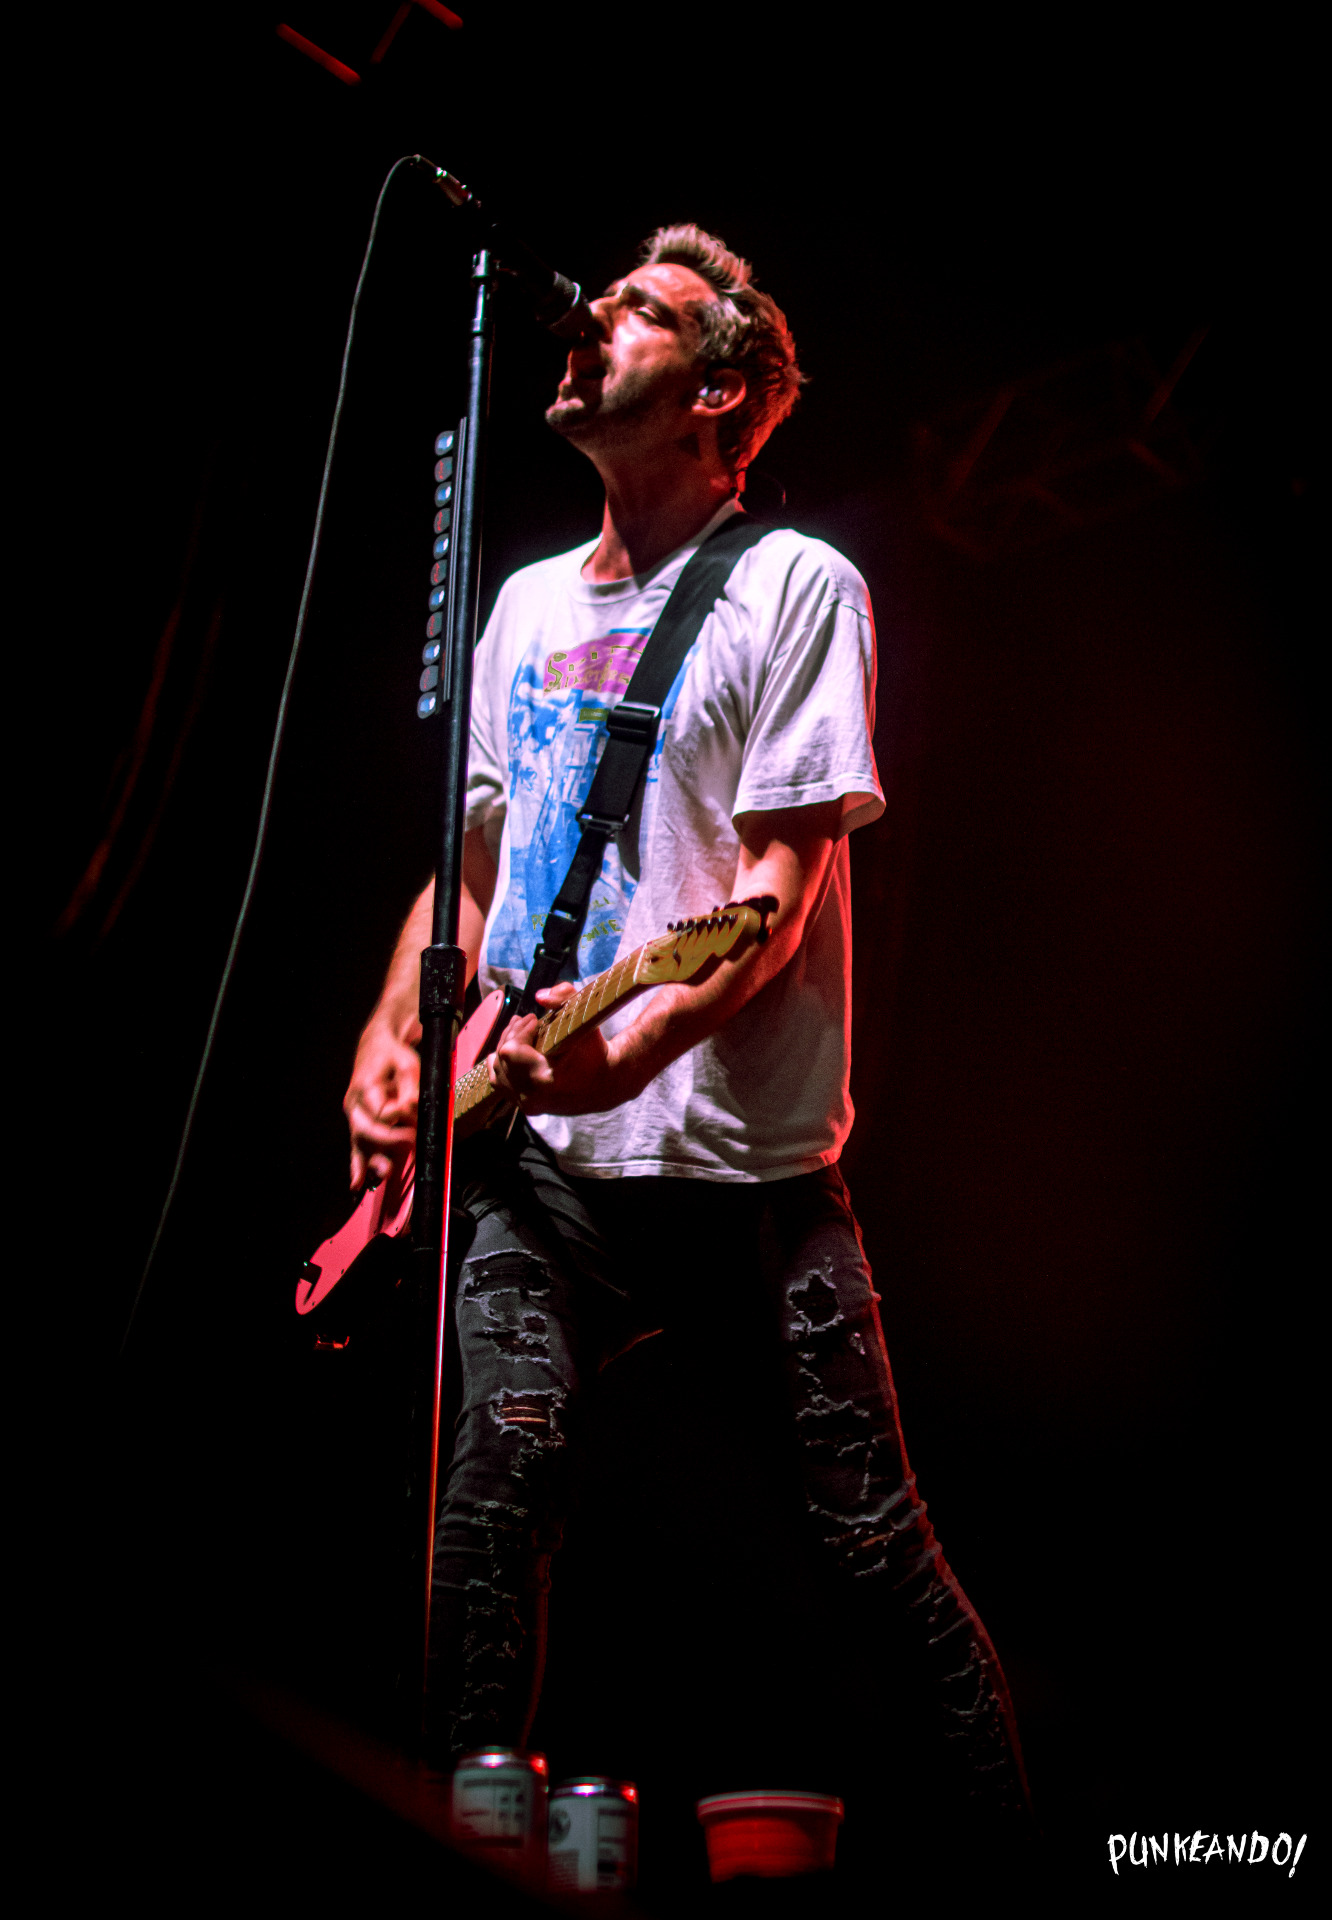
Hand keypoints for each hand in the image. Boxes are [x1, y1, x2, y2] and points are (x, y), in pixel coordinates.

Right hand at [344, 1019, 419, 1187]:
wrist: (376, 1049)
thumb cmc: (393, 1055)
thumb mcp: (408, 1063)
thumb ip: (409, 1086)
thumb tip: (409, 1108)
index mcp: (366, 1086)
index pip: (382, 1111)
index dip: (398, 1117)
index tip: (413, 1117)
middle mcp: (355, 1103)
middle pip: (367, 1130)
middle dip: (389, 1140)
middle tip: (410, 1140)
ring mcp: (355, 1115)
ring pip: (361, 1141)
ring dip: (372, 1159)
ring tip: (384, 1173)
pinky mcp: (358, 1124)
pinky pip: (356, 1146)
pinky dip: (357, 1166)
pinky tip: (357, 1183)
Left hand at [489, 983, 622, 1116]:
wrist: (606, 1083)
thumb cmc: (595, 1052)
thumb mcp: (586, 1020)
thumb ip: (565, 998)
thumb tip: (539, 996)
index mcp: (544, 1080)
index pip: (512, 1050)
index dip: (520, 1030)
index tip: (535, 1019)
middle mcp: (532, 1097)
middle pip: (502, 1058)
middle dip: (513, 1035)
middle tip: (527, 1022)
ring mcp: (527, 1105)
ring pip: (497, 1070)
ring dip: (506, 1047)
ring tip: (519, 1033)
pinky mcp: (526, 1107)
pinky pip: (500, 1083)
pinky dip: (502, 1065)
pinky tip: (512, 1051)